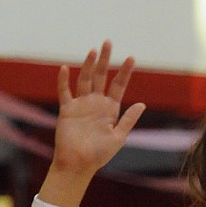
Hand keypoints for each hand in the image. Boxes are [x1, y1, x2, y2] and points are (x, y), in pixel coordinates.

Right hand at [52, 41, 145, 180]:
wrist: (79, 164)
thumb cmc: (99, 154)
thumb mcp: (118, 137)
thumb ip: (128, 120)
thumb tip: (142, 104)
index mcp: (110, 109)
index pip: (119, 85)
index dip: (125, 72)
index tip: (131, 58)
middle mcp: (96, 103)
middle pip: (101, 76)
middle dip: (104, 60)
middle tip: (107, 42)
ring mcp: (81, 105)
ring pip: (84, 79)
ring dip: (88, 65)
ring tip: (92, 51)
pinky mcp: (67, 110)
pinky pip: (65, 92)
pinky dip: (64, 80)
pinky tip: (64, 68)